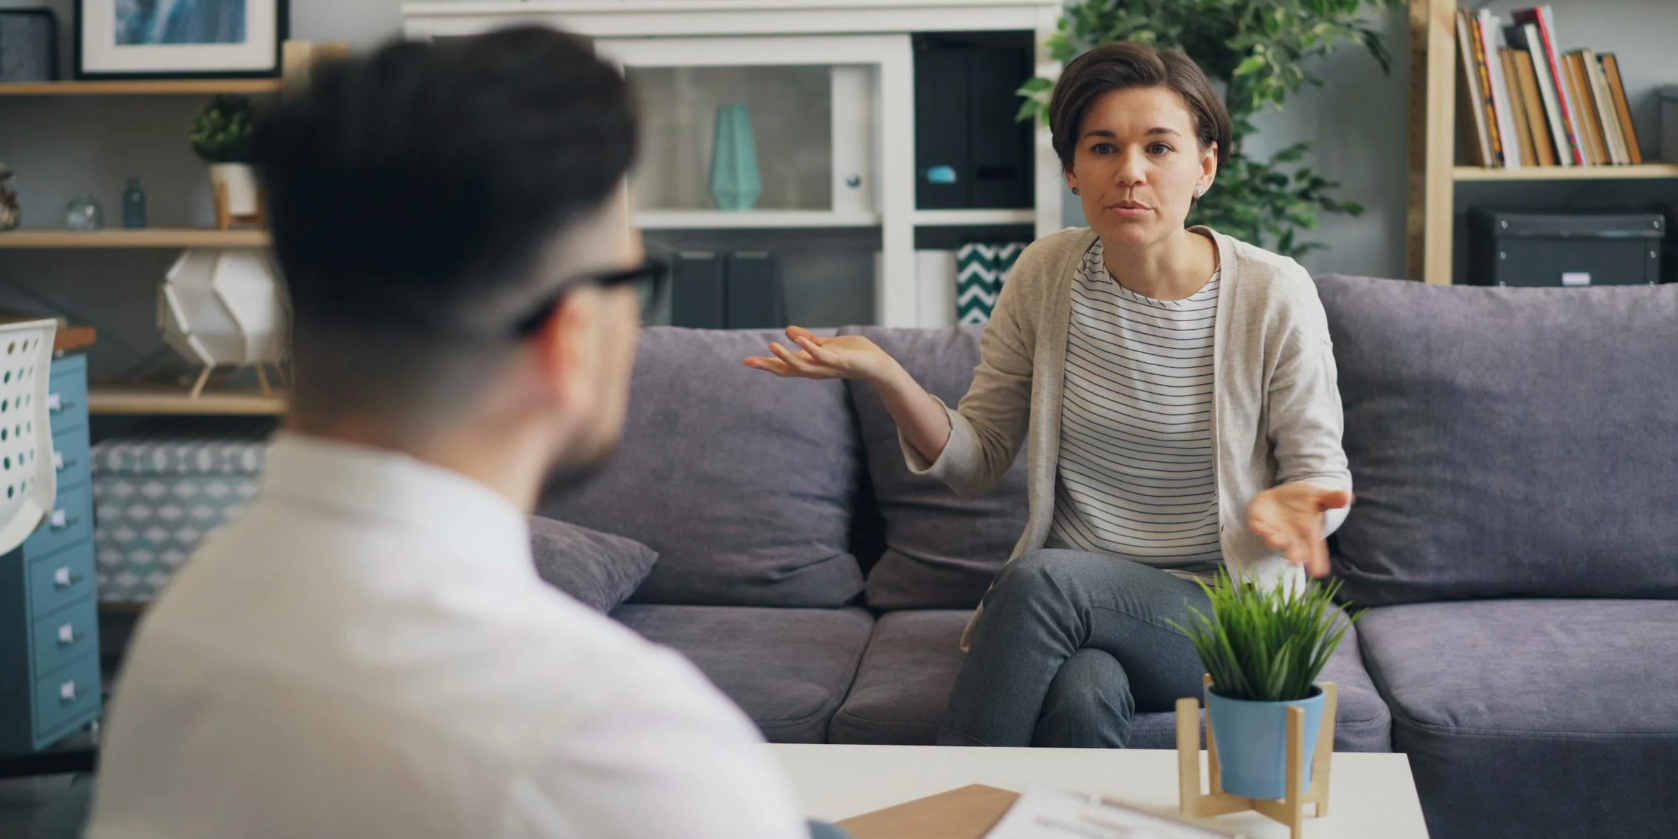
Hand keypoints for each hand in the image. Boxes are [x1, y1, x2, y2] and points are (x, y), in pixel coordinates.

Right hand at [744, 326, 897, 383]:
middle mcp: (815, 370)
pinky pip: (822, 356)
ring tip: (771, 345)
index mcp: (811, 365)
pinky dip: (810, 348)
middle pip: (787, 370)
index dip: (766, 364)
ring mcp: (827, 367)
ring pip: (802, 365)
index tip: (746, 361)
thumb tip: (788, 331)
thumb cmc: (853, 355)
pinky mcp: (840, 361)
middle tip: (748, 361)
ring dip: (786, 356)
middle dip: (768, 366)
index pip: (784, 366)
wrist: (878, 365)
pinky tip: (800, 340)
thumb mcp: (826, 345)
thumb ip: (808, 339)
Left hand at [1246, 483, 1353, 578]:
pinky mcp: (1258, 521)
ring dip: (1274, 540)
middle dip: (1293, 553)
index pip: (1315, 548)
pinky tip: (1257, 527)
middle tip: (1296, 560)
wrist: (1281, 496)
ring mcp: (1274, 530)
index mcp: (1308, 533)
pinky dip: (1257, 527)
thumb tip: (1349, 497)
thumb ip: (1331, 499)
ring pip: (1274, 538)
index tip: (1319, 572)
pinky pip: (1257, 526)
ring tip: (1274, 541)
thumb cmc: (1304, 501)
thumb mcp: (1319, 498)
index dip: (1317, 560)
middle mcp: (1291, 536)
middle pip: (1293, 548)